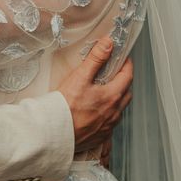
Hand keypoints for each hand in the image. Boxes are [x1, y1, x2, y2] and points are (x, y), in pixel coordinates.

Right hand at [57, 36, 133, 154]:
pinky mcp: (100, 137)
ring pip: (119, 110)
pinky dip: (107, 116)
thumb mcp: (80, 78)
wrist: (53, 134)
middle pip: (127, 94)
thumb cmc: (65, 107)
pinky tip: (97, 114)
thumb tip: (108, 43)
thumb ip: (95, 59)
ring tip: (104, 94)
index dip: (127, 65)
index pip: (128, 76)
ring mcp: (108, 127)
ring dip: (116, 101)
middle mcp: (114, 113)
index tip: (123, 59)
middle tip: (114, 75)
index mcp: (112, 96)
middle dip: (123, 83)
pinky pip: (110, 125)